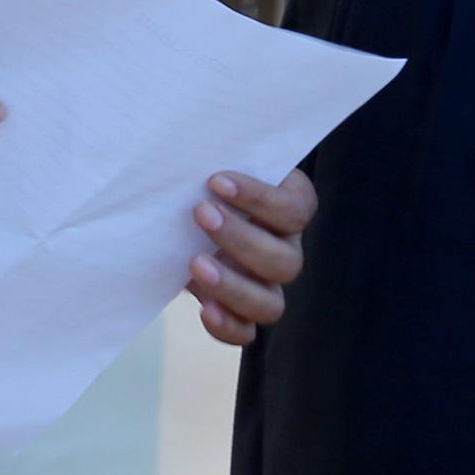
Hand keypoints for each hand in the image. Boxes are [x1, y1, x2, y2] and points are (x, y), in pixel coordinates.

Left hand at [189, 165, 313, 342]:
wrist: (179, 211)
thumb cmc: (201, 178)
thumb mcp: (208, 162)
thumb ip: (208, 155)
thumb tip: (181, 142)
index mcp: (289, 209)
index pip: (295, 209)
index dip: (260, 197)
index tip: (215, 181)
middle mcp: (285, 249)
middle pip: (286, 260)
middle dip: (241, 239)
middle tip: (200, 213)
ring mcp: (265, 285)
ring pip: (271, 304)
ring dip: (234, 287)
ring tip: (195, 264)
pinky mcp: (239, 312)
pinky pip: (246, 333)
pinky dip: (227, 325)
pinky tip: (203, 308)